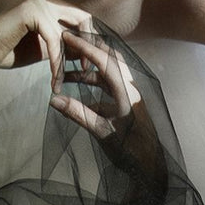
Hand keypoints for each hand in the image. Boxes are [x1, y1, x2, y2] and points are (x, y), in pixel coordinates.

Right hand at [0, 0, 92, 89]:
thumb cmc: (10, 50)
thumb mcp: (46, 48)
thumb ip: (66, 45)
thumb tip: (89, 52)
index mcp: (50, 3)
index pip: (82, 18)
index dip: (89, 39)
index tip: (88, 63)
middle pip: (83, 19)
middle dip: (87, 45)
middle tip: (85, 69)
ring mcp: (39, 1)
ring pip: (68, 33)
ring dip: (67, 59)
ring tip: (62, 79)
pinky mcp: (32, 11)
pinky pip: (54, 40)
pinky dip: (56, 61)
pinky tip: (55, 78)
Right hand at [50, 31, 162, 180]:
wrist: (151, 168)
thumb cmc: (130, 152)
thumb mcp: (102, 133)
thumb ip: (78, 114)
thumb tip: (53, 100)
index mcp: (128, 92)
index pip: (105, 60)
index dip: (84, 47)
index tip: (66, 37)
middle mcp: (132, 89)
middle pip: (110, 59)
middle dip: (88, 48)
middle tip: (67, 41)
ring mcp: (131, 96)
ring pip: (108, 73)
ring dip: (87, 69)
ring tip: (65, 70)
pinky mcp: (128, 105)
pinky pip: (108, 87)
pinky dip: (92, 83)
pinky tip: (76, 90)